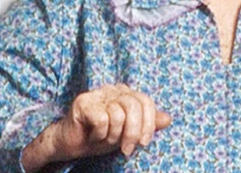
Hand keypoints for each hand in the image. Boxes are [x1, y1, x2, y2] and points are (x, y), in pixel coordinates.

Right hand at [21, 84, 171, 171]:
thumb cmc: (100, 137)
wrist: (72, 144)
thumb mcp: (128, 133)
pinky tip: (93, 136)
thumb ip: (147, 124)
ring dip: (114, 136)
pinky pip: (102, 119)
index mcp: (125, 93)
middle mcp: (113, 89)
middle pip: (134, 106)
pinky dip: (100, 134)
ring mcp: (97, 93)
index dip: (149, 124)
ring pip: (118, 114)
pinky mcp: (83, 102)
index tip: (144, 143)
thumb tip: (168, 119)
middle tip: (126, 149)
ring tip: (105, 140)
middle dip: (133, 133)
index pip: (146, 101)